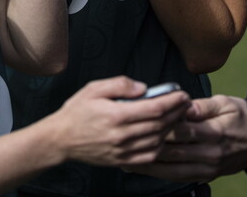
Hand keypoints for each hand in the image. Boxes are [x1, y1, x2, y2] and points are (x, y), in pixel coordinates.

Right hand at [50, 76, 190, 166]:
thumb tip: (144, 88)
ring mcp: (123, 150)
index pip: (154, 108)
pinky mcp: (122, 161)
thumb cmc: (76, 112)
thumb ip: (120, 84)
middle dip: (177, 112)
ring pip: (157, 140)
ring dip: (172, 128)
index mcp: (116, 115)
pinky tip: (163, 135)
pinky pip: (149, 155)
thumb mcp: (94, 88)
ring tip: (178, 116)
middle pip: (160, 124)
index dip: (172, 101)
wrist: (61, 139)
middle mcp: (122, 135)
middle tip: (186, 102)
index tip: (181, 94)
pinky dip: (161, 145)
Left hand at [126, 95, 246, 181]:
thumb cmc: (239, 117)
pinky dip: (159, 174)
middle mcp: (210, 153)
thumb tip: (185, 106)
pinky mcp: (204, 176)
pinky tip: (143, 169)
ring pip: (172, 169)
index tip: (140, 123)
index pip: (182, 131)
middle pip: (173, 151)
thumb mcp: (225, 103)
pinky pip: (178, 176)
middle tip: (125, 143)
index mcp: (215, 132)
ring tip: (126, 160)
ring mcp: (207, 168)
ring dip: (148, 166)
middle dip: (147, 148)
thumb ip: (203, 105)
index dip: (160, 127)